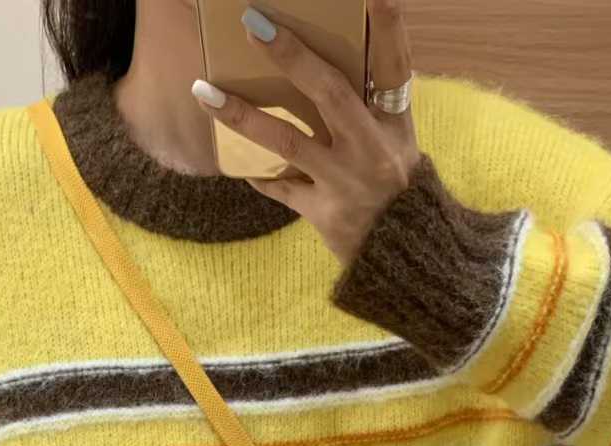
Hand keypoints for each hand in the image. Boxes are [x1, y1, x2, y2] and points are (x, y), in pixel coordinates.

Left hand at [191, 0, 420, 266]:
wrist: (405, 256)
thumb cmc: (398, 189)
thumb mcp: (398, 141)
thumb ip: (372, 102)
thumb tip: (331, 59)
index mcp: (394, 123)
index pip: (395, 66)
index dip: (388, 29)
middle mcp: (371, 149)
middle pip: (330, 94)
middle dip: (292, 58)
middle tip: (256, 25)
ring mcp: (345, 183)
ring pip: (288, 142)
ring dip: (243, 115)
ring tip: (205, 92)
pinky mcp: (324, 215)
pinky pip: (282, 190)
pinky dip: (262, 178)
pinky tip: (240, 168)